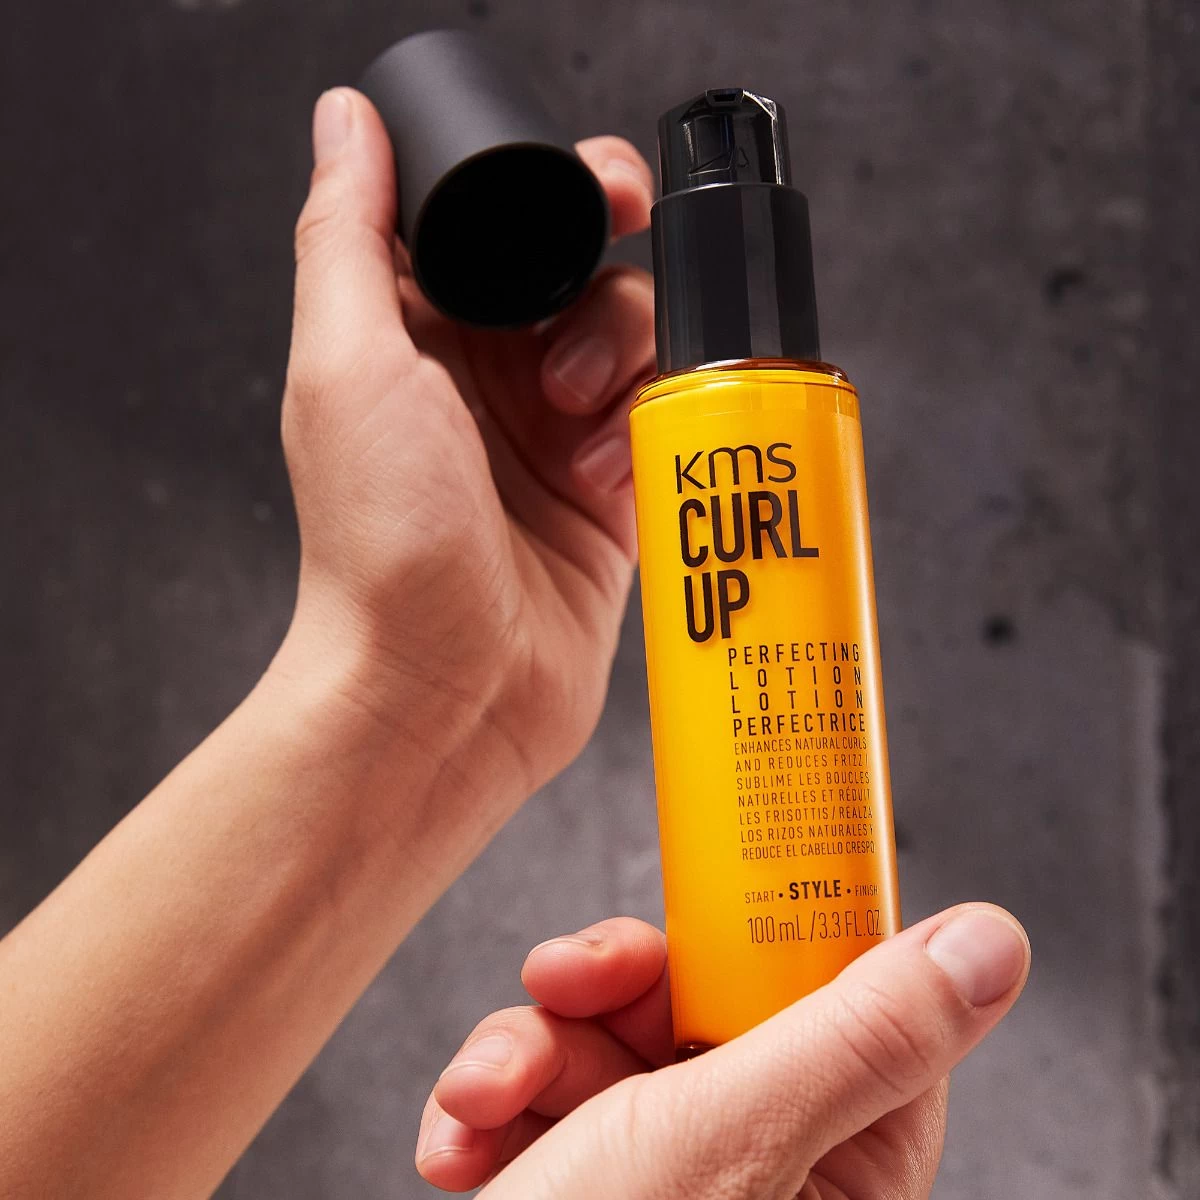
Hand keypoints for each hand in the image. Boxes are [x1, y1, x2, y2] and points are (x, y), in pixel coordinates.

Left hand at [276, 88, 654, 844]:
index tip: (598, 192)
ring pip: (634, 337)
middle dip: (610, 258)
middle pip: (581, 268)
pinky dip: (648, 429)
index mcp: (417, 334)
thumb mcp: (350, 366)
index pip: (498, 226)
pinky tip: (605, 473)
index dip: (552, 192)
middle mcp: (486, 378)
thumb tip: (345, 121)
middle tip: (620, 261)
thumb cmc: (379, 547)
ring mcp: (552, 436)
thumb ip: (349, 233)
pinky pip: (660, 422)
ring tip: (577, 418)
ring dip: (623, 354)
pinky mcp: (608, 494)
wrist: (440, 693)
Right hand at [417, 906, 1029, 1196]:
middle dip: (609, 988)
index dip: (785, 934)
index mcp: (836, 1171)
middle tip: (557, 983)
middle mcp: (759, 1169)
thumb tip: (989, 943)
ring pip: (611, 1032)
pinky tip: (460, 1142)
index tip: (728, 893)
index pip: (848, 1007)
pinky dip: (491, 1101)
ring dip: (527, 1050)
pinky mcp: (588, 1173)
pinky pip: (548, 1084)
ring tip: (485, 1100)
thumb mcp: (729, 1143)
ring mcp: (668, 1172)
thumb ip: (854, 1035)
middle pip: (706, 1003)